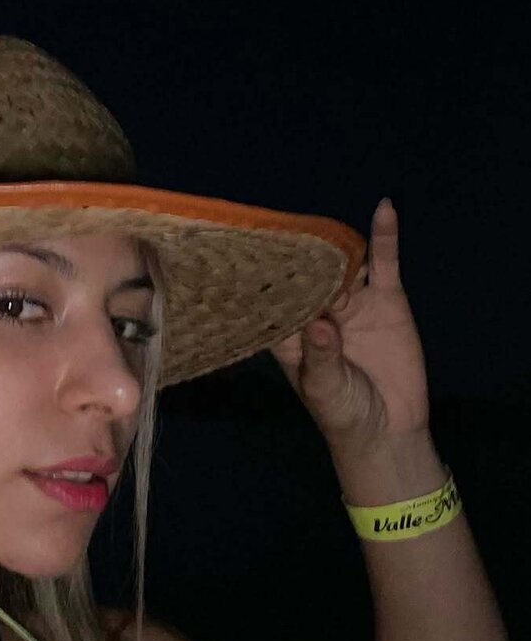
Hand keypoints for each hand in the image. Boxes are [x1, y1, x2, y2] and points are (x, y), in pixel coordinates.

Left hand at [268, 198, 429, 460]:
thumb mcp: (327, 390)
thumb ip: (322, 357)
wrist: (391, 430)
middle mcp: (318, 309)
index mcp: (290, 331)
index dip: (262, 273)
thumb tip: (321, 326)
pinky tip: (384, 210)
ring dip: (335, 243)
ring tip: (325, 219)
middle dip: (298, 250)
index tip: (249, 245)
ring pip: (341, 263)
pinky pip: (384, 264)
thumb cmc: (343, 413)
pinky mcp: (387, 299)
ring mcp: (353, 301)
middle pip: (306, 272)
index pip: (273, 295)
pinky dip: (384, 237)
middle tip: (285, 220)